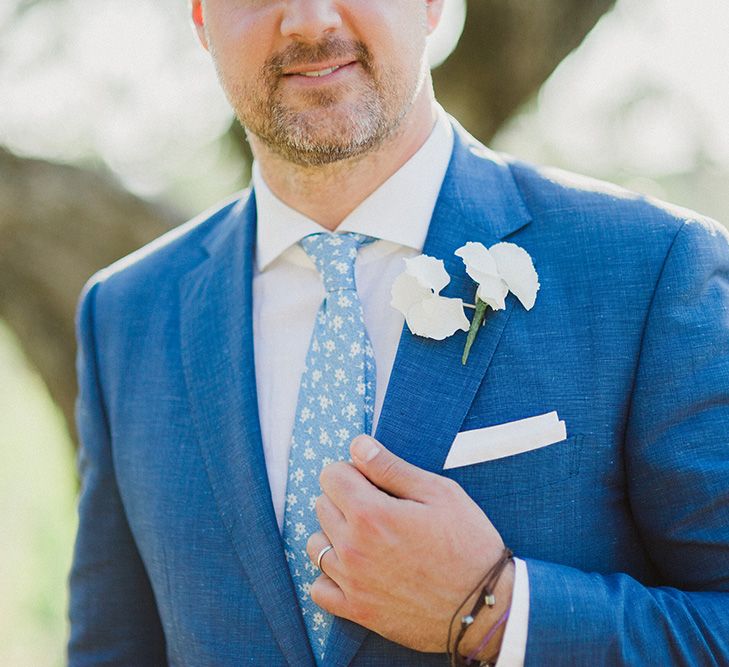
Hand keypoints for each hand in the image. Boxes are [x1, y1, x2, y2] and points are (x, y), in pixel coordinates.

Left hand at [305, 435, 512, 654]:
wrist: (486, 606)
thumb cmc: (468, 544)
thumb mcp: (439, 493)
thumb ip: (391, 467)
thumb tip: (358, 445)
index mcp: (371, 514)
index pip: (331, 475)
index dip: (353, 471)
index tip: (374, 481)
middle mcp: (352, 548)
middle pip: (322, 505)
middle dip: (345, 499)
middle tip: (380, 508)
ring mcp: (351, 583)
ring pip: (316, 545)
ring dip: (335, 535)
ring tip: (367, 538)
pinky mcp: (357, 611)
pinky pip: (318, 588)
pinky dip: (330, 576)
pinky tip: (356, 570)